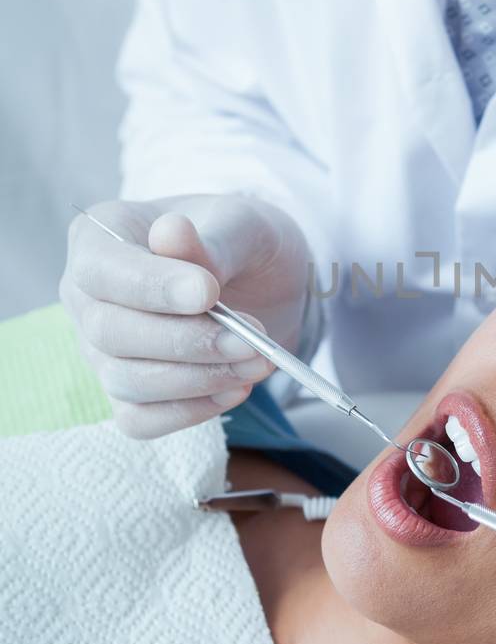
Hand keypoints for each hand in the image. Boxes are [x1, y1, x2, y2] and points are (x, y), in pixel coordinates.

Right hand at [60, 193, 312, 438]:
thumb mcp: (240, 224)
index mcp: (98, 238)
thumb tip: (171, 231)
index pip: (101, 269)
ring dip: (198, 379)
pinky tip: (235, 388)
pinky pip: (141, 419)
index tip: (208, 293)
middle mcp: (86, 297)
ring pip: (126, 381)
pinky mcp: (127, 393)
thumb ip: (209, 236)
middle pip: (110, 332)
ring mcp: (101, 350)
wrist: (262, 280)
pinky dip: (191, 411)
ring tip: (257, 361)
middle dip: (186, 342)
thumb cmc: (240, 240)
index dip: (151, 287)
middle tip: (251, 340)